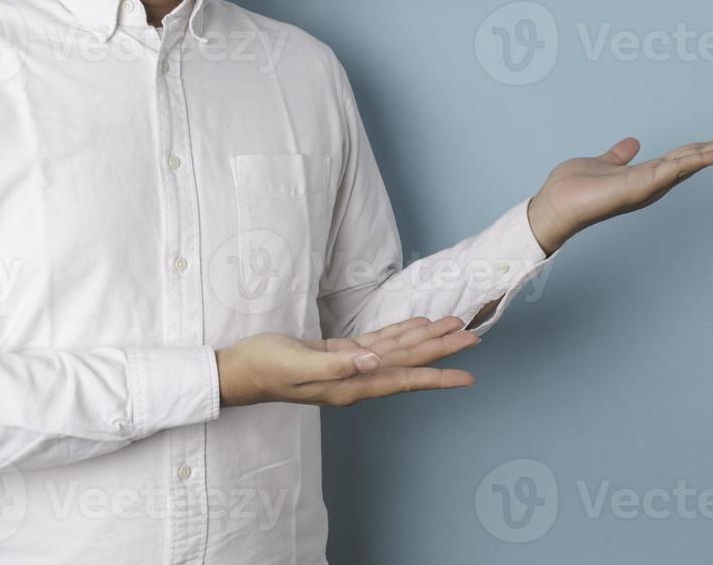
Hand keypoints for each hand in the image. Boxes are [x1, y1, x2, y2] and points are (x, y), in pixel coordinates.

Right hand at [216, 315, 479, 408]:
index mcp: (350, 385)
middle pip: (408, 363)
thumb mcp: (297, 366)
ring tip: (453, 327)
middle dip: (441, 351)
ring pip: (397, 351)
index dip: (436, 375)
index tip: (467, 375)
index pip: (403, 378)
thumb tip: (373, 362)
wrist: (239, 369)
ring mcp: (350, 367)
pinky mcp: (340, 354)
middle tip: (473, 337)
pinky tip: (415, 326)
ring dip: (425, 339)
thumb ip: (336, 366)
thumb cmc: (264, 368)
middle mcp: (356, 379)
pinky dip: (399, 333)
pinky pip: (378, 343)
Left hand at [526, 132, 712, 253]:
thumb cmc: (573, 189)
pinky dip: (699, 159)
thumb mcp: (602, 163)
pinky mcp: (642, 184)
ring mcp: (652, 184)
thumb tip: (631, 143)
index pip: (689, 155)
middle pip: (700, 157)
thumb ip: (619, 156)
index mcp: (650, 174)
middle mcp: (656, 181)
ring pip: (695, 161)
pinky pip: (676, 168)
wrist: (554, 206)